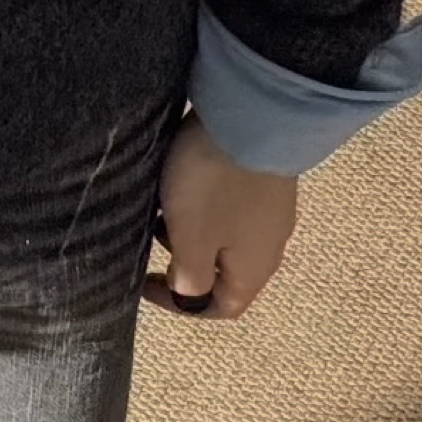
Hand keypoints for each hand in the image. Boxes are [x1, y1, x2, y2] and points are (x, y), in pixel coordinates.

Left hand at [139, 106, 299, 320]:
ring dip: (193, 228)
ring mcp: (271, 207)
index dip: (186, 306)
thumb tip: (190, 293)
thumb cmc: (216, 185)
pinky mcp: (264, 175)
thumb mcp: (192, 238)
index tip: (149, 284)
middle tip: (154, 237)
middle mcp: (270, 243)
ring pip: (226, 233)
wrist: (253, 115)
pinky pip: (231, 203)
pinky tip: (185, 179)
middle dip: (186, 260)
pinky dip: (205, 202)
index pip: (226, 307)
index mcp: (255, 268)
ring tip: (164, 204)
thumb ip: (190, 276)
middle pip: (226, 269)